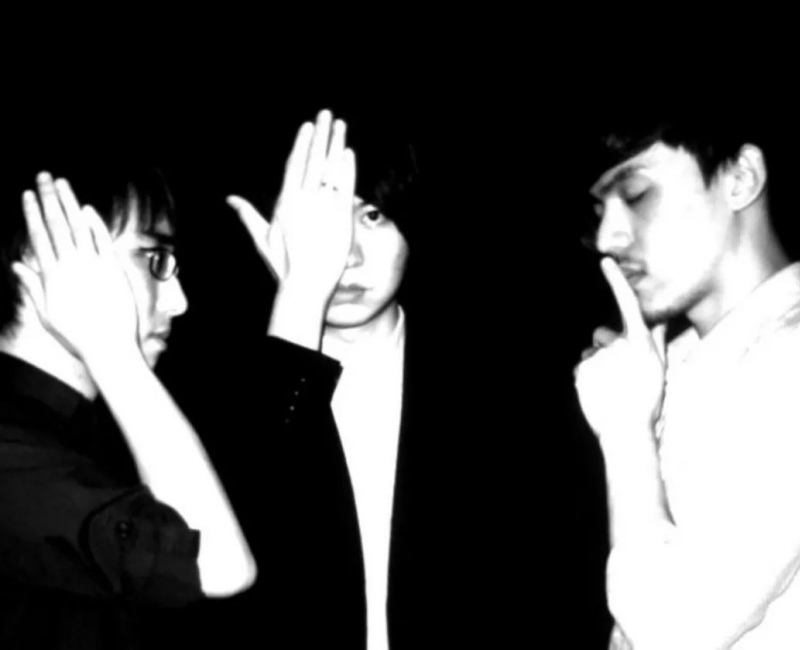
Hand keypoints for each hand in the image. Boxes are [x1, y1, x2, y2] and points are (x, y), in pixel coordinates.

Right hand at [13, 172, 138, 361]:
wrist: (108, 347)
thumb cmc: (76, 335)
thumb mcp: (46, 314)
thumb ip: (32, 286)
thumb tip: (17, 266)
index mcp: (51, 275)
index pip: (39, 236)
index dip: (32, 213)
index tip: (27, 194)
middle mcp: (71, 266)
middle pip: (57, 224)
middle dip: (48, 198)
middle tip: (42, 176)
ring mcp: (93, 266)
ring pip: (79, 227)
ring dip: (69, 202)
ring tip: (62, 183)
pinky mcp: (114, 270)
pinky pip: (103, 241)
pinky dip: (95, 224)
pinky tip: (87, 208)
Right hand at [229, 109, 355, 303]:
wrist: (306, 284)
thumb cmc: (284, 265)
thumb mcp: (262, 238)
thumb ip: (247, 215)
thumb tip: (230, 199)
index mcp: (285, 202)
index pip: (295, 165)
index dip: (302, 144)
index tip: (308, 127)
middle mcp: (304, 199)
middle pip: (313, 159)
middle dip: (320, 134)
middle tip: (326, 113)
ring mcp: (323, 206)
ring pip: (331, 168)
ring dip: (336, 144)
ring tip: (341, 124)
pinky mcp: (341, 216)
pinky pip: (345, 186)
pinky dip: (347, 168)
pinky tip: (349, 152)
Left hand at [574, 257, 666, 439]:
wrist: (626, 431)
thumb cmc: (647, 401)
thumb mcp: (658, 367)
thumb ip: (656, 339)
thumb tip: (657, 317)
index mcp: (640, 342)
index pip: (628, 304)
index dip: (617, 281)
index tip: (606, 262)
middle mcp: (619, 344)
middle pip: (603, 337)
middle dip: (606, 350)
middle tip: (620, 377)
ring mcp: (599, 356)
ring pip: (592, 355)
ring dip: (598, 367)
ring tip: (610, 389)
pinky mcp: (582, 369)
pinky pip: (582, 368)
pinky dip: (587, 379)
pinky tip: (598, 393)